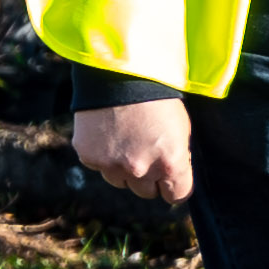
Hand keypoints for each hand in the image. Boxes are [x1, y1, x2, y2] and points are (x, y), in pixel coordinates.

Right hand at [69, 97, 197, 205]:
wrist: (118, 72)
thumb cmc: (157, 97)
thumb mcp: (180, 128)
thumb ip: (175, 157)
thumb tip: (170, 175)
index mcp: (170, 163)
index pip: (176, 195)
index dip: (173, 185)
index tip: (170, 177)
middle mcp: (140, 170)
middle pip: (145, 192)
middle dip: (147, 176)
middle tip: (145, 151)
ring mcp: (111, 165)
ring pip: (119, 180)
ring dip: (122, 167)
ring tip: (124, 138)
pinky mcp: (88, 156)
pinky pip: (98, 165)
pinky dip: (102, 153)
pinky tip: (106, 132)